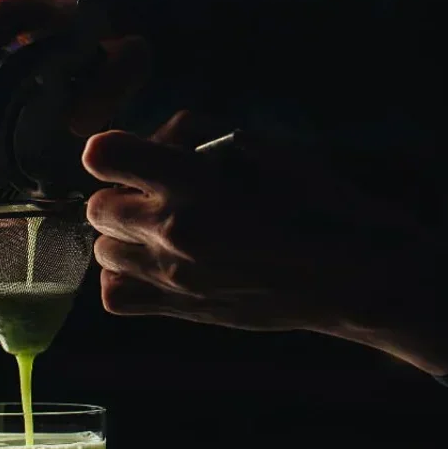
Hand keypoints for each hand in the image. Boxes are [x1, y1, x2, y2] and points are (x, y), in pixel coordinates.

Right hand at [0, 0, 150, 135]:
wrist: (61, 81)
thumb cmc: (58, 115)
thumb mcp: (61, 144)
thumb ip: (34, 171)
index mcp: (111, 63)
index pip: (128, 61)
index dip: (106, 89)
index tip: (75, 124)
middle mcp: (79, 24)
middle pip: (50, 0)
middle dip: (7, 12)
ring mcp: (38, 2)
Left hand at [82, 114, 444, 354]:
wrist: (350, 276)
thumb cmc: (315, 201)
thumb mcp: (260, 146)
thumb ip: (195, 138)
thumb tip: (154, 143)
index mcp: (192, 184)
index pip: (101, 156)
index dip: (114, 149)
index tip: (134, 154)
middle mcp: (173, 232)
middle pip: (97, 207)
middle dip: (123, 193)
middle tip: (161, 192)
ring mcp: (174, 277)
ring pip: (101, 251)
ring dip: (123, 235)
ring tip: (162, 229)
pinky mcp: (182, 310)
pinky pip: (114, 296)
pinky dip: (124, 278)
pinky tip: (157, 264)